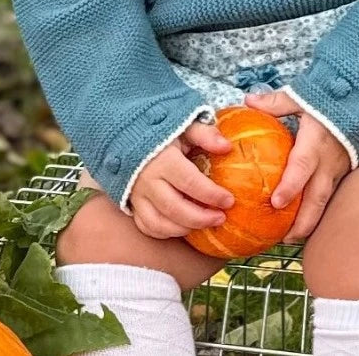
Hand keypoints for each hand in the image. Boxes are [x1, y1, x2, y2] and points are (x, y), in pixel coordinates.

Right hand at [127, 119, 234, 239]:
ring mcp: (137, 195)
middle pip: (175, 208)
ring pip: (159, 223)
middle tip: (221, 218)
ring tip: (205, 224)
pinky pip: (147, 226)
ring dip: (185, 228)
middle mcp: (148, 180)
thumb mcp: (185, 126)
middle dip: (201, 218)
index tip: (229, 200)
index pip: (190, 182)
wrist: (129, 132)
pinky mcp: (132, 204)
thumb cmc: (163, 130)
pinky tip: (184, 227)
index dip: (211, 194)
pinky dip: (166, 232)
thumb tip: (227, 147)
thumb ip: (205, 135)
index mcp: (163, 160)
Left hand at [244, 90, 350, 242]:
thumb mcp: (303, 97)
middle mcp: (328, 162)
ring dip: (310, 223)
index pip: (302, 166)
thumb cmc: (331, 101)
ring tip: (291, 239)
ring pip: (325, 203)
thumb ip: (276, 103)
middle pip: (317, 198)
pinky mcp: (343, 174)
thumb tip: (248, 101)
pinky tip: (304, 223)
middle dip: (302, 221)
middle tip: (285, 239)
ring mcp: (338, 171)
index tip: (276, 202)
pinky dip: (318, 212)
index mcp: (315, 143)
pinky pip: (330, 197)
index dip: (290, 185)